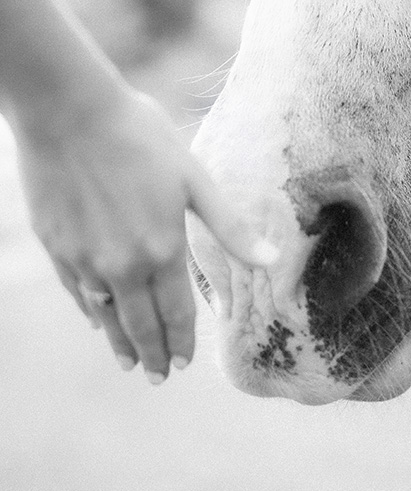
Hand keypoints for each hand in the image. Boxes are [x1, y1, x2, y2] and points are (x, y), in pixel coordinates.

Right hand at [15, 85, 265, 383]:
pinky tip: (97, 318)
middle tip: (158, 377)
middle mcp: (122, 266)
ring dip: (119, 343)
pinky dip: (91, 312)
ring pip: (106, 317)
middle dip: (152, 355)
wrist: (70, 113)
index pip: (176, 313)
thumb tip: (273, 261)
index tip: (183, 363)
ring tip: (129, 362)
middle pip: (140, 325)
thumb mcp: (194, 178)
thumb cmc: (140, 137)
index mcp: (162, 249)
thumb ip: (230, 227)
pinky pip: (78, 294)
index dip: (181, 341)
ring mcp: (84, 261)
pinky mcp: (57, 248)